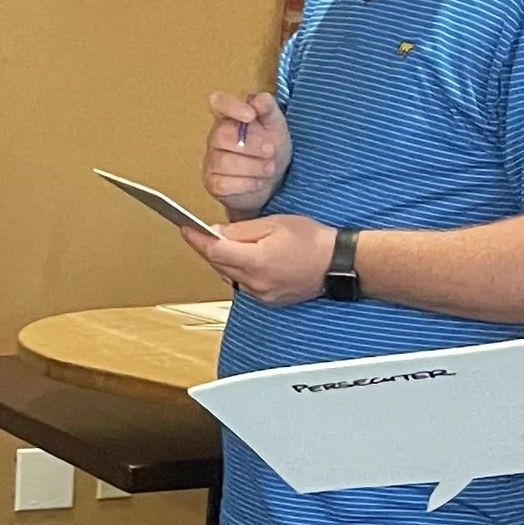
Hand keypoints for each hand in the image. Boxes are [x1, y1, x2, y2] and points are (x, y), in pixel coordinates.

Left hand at [190, 212, 334, 305]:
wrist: (338, 264)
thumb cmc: (311, 240)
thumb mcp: (274, 224)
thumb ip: (242, 230)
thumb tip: (218, 233)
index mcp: (255, 262)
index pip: (214, 251)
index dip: (197, 240)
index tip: (185, 229)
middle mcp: (255, 283)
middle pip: (219, 266)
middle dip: (209, 249)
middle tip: (201, 232)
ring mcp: (263, 295)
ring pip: (230, 277)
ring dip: (223, 261)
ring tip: (223, 244)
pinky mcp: (270, 300)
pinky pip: (244, 285)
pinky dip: (238, 272)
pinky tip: (241, 259)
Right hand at [203, 89, 290, 216]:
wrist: (273, 182)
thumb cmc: (270, 148)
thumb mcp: (276, 125)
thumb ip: (268, 108)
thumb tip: (260, 101)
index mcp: (229, 117)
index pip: (219, 103)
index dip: (231, 107)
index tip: (251, 115)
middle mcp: (215, 137)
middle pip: (222, 135)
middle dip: (252, 145)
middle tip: (271, 151)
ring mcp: (211, 161)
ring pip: (224, 162)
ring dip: (253, 167)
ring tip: (270, 169)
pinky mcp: (213, 183)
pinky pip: (224, 183)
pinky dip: (247, 184)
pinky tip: (259, 182)